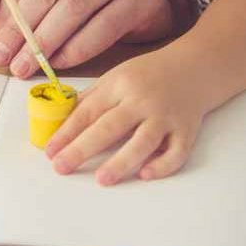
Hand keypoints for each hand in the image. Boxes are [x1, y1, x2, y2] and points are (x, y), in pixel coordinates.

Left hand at [45, 50, 204, 184]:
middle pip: (109, 127)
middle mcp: (142, 100)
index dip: (66, 132)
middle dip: (82, 148)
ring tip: (101, 179)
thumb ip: (91, 98)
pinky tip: (144, 174)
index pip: (88, 111)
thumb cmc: (149, 74)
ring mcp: (166, 116)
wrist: (195, 66)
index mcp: (120, 85)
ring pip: (143, 142)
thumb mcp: (116, 76)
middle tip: (61, 167)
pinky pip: (177, 152)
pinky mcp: (187, 130)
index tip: (50, 151)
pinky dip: (162, 165)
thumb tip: (62, 121)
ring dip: (121, 162)